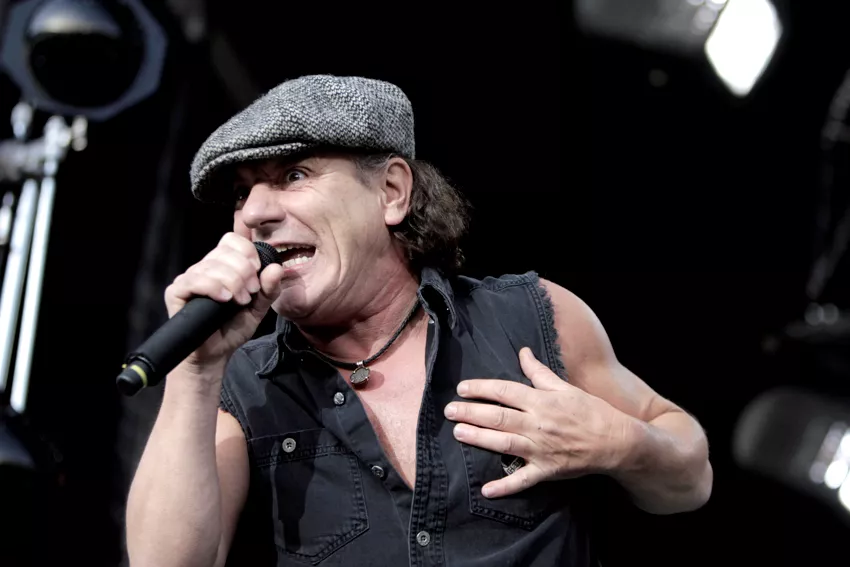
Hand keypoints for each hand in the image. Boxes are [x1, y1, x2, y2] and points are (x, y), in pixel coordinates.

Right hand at [164, 232, 284, 370]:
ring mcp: (189, 278)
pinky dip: (213, 287)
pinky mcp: (176, 292)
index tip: (257, 274)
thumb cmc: (232, 328)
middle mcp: (204, 267)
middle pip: (225, 252)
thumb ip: (269, 289)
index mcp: (223, 265)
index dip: (248, 253)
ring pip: (212, 265)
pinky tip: (224, 299)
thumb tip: (276, 267)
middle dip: (245, 272)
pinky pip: (194, 279)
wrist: (214, 355)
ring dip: (233, 283)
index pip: (233, 240)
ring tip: (239, 302)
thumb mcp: (258, 308)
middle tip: (250, 294)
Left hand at [444, 347, 631, 497]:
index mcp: (542, 401)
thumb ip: (539, 372)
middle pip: (498, 416)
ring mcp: (541, 449)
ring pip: (504, 442)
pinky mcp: (547, 470)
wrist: (616, 442)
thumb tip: (523, 352)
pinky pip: (523, 480)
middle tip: (449, 410)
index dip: (481, 388)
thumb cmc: (591, 411)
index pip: (505, 391)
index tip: (462, 388)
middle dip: (471, 412)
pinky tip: (486, 490)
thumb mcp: (565, 387)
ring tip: (458, 432)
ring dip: (479, 437)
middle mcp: (538, 424)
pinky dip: (505, 486)